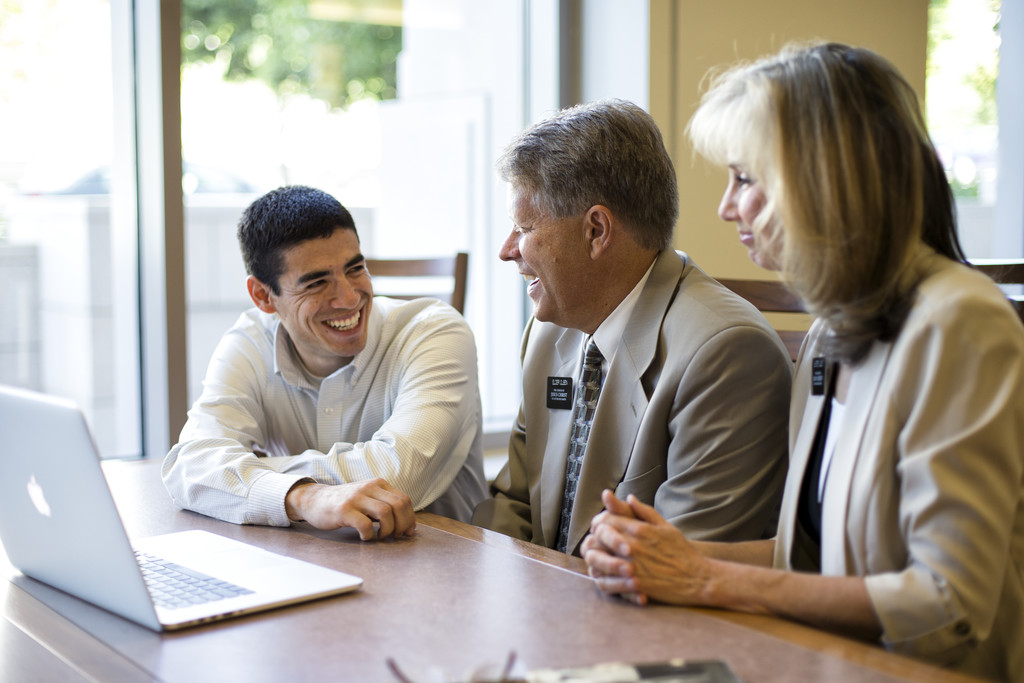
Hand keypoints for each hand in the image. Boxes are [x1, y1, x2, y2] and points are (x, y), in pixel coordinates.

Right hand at [285, 479, 415, 539]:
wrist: (315, 500)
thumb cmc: (345, 504)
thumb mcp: (367, 497)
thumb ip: (384, 505)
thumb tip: (406, 525)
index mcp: (378, 484)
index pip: (404, 499)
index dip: (410, 518)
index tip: (408, 531)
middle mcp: (369, 487)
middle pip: (398, 505)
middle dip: (402, 525)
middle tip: (395, 536)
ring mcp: (356, 498)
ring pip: (385, 513)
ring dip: (388, 530)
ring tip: (380, 536)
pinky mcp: (343, 510)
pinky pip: (365, 524)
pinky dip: (369, 535)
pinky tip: (364, 537)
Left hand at [583, 490, 709, 606]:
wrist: (699, 579)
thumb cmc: (683, 552)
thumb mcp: (666, 527)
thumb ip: (645, 512)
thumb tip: (628, 498)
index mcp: (640, 529)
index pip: (606, 519)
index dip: (598, 523)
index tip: (598, 528)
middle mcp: (634, 546)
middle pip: (599, 537)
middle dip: (593, 540)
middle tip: (593, 544)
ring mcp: (634, 565)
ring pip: (600, 560)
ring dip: (594, 560)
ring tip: (595, 561)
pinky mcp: (635, 584)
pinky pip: (609, 582)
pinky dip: (602, 580)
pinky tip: (602, 579)